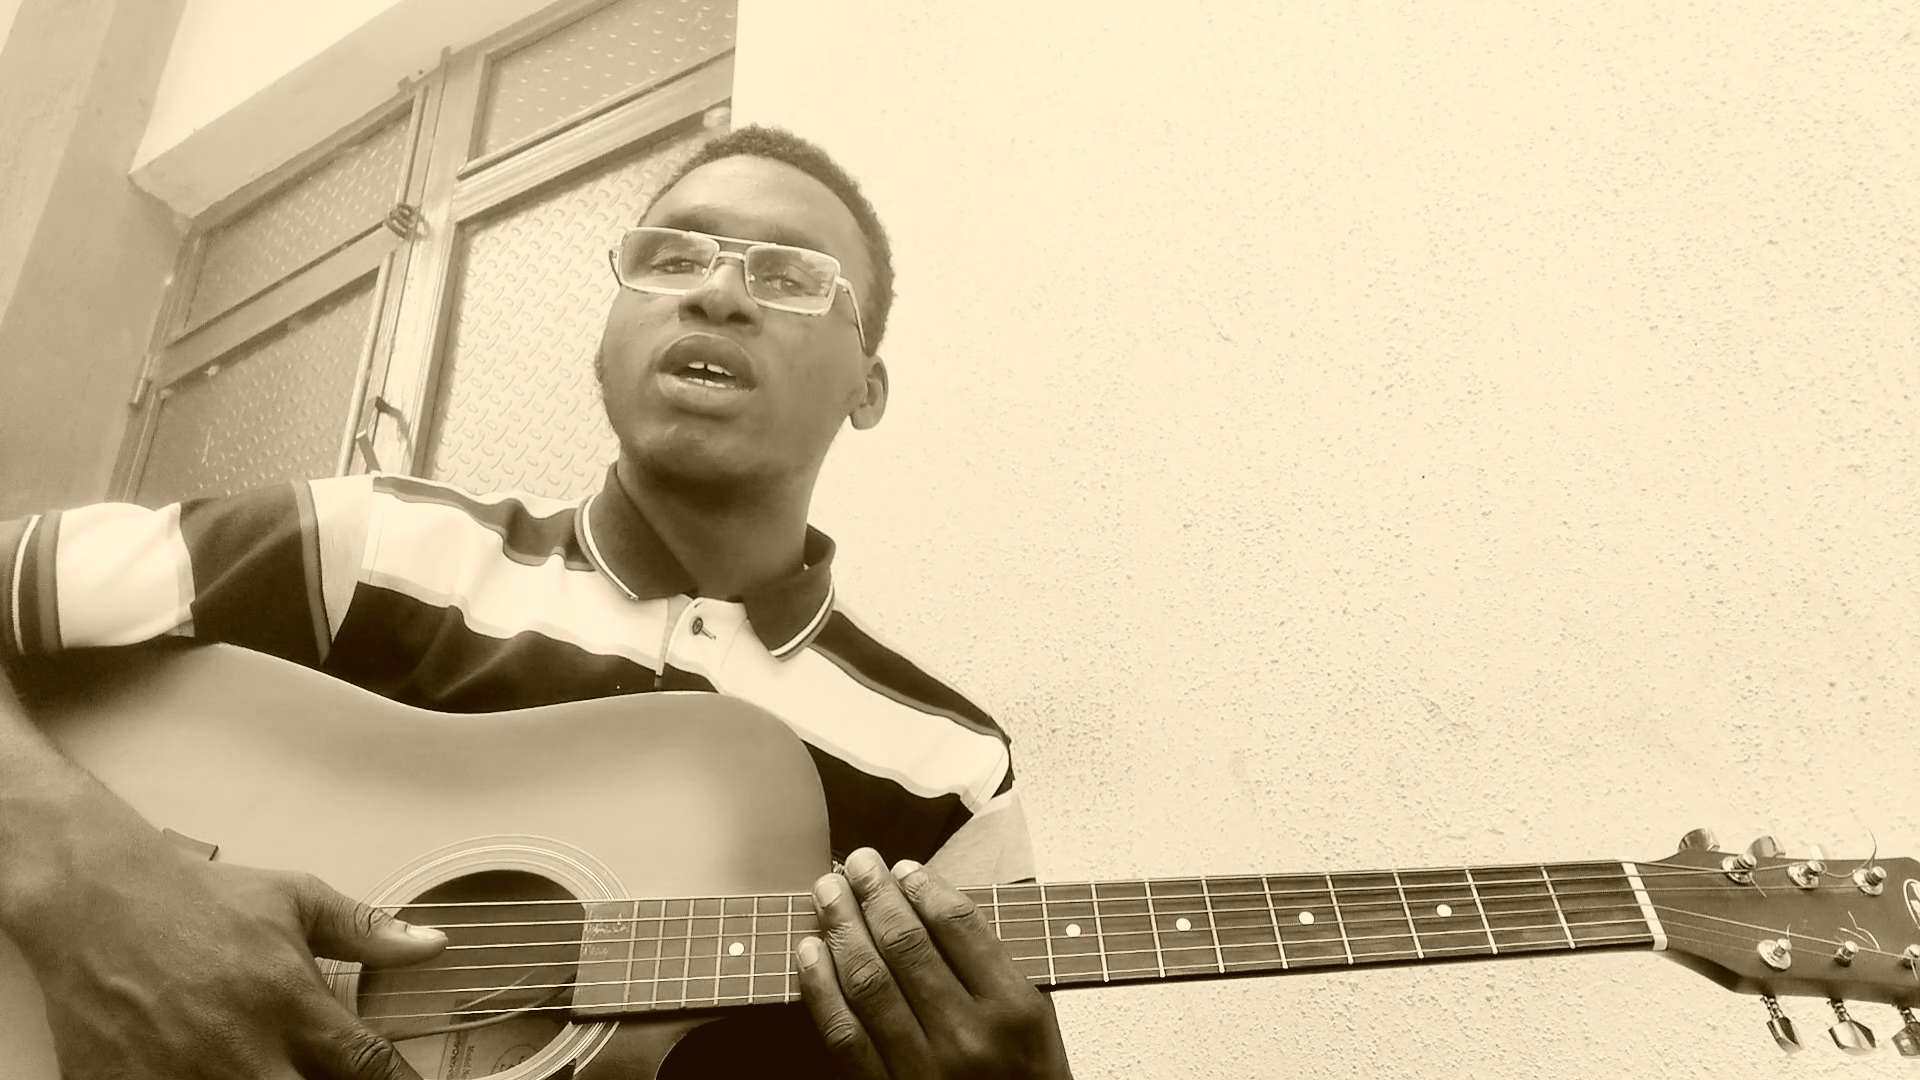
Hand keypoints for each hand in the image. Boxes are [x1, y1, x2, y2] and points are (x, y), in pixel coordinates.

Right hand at [14, 819, 446, 1078]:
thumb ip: (366, 931)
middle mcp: (243, 1052)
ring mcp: (184, 1079)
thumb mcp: (294, 901)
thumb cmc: (196, 900)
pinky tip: (208, 1070)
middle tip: (321, 1066)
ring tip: (266, 1063)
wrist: (95, 901)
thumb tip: (431, 944)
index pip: (368, 1067)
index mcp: (291, 1005)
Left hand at [797, 847, 1072, 1078]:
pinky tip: (810, 952)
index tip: (904, 867)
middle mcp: (968, 1036)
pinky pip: (843, 1034)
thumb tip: (939, 902)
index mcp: (1014, 1010)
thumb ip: (997, 967)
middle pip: (907, 944)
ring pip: (869, 980)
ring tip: (828, 893)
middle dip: (874, 894)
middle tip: (857, 864)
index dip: (924, 886)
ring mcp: (924, 1068)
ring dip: (841, 927)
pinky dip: (820, 988)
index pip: (959, 925)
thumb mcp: (1038, 1022)